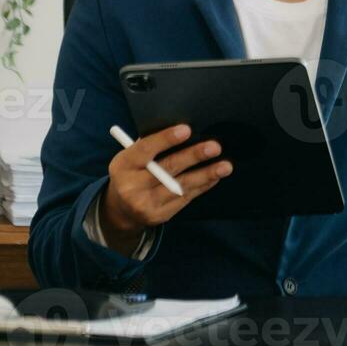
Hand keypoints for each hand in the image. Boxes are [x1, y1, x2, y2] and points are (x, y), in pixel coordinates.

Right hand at [98, 124, 231, 253]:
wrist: (122, 210)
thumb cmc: (132, 173)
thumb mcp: (131, 158)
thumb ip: (150, 146)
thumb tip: (184, 131)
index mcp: (123, 166)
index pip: (145, 150)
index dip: (166, 139)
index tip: (187, 130)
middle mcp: (132, 186)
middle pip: (167, 169)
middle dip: (193, 157)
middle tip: (214, 147)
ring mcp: (146, 204)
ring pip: (180, 187)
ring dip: (205, 175)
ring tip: (225, 166)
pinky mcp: (160, 216)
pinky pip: (186, 198)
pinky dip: (202, 186)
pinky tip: (214, 176)